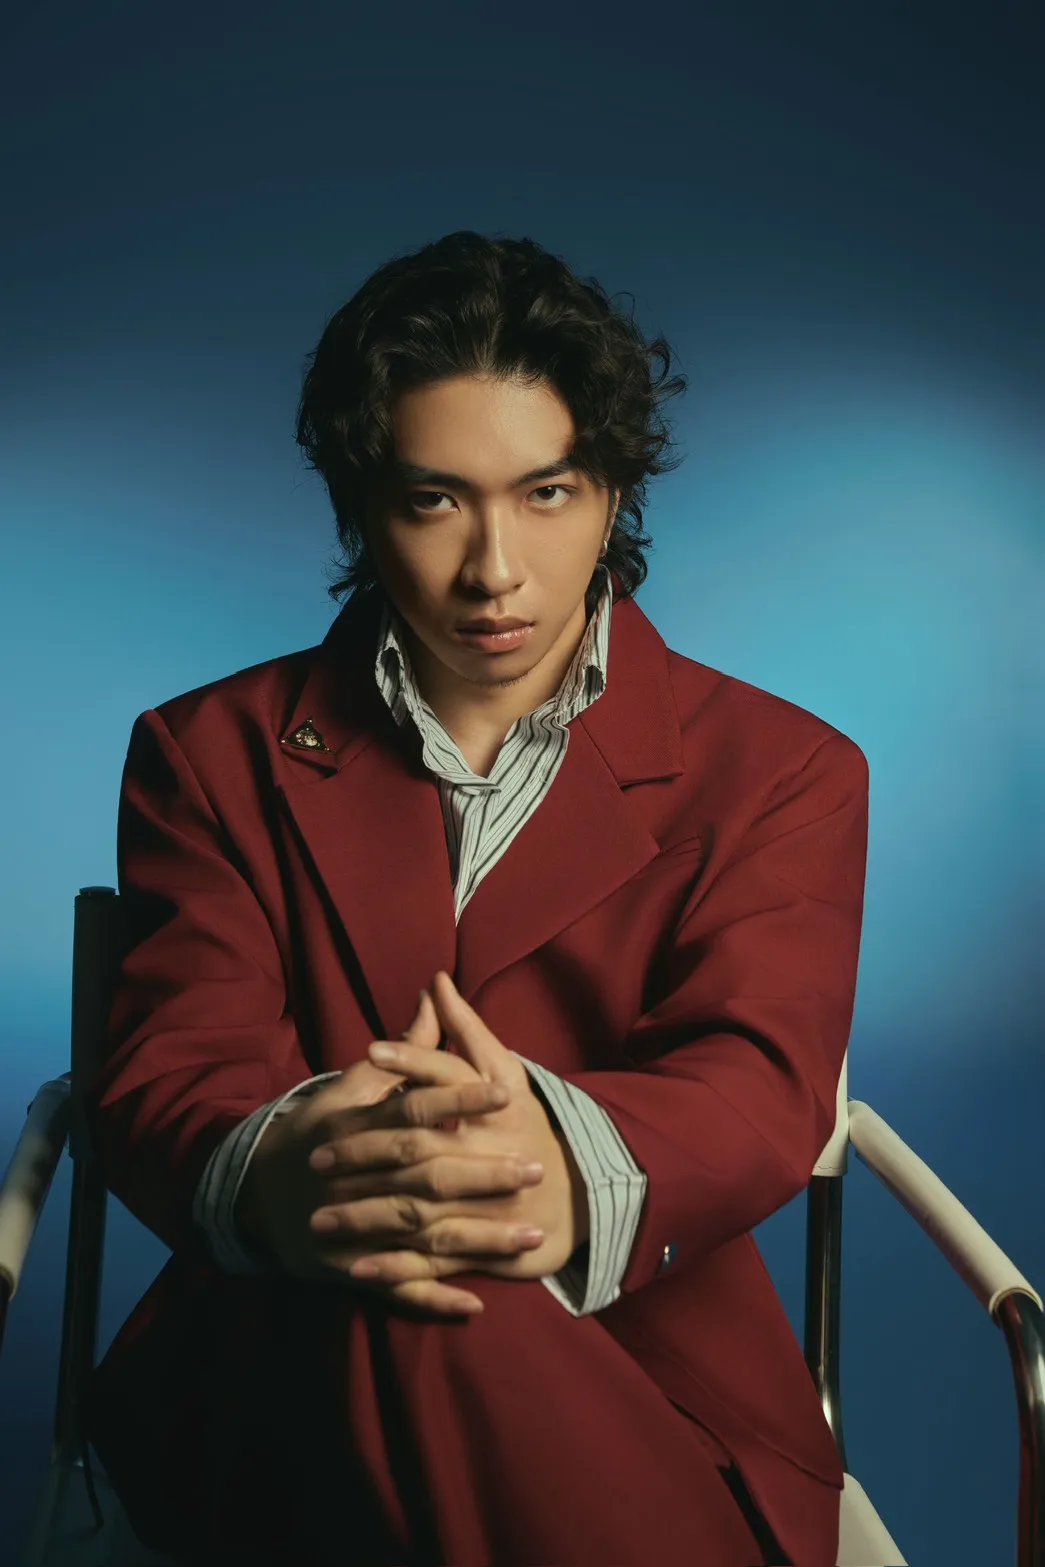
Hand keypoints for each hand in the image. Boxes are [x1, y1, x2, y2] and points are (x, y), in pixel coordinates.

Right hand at [234, 985, 549, 1316]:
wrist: (256, 1193)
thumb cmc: (318, 1131)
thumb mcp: (352, 1085)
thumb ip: (404, 1049)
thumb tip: (437, 995)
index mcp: (356, 1126)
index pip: (414, 1107)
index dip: (459, 1099)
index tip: (507, 1094)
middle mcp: (356, 1176)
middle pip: (425, 1174)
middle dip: (482, 1174)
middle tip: (535, 1170)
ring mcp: (352, 1227)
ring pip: (422, 1234)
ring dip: (478, 1239)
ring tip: (532, 1237)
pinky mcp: (350, 1268)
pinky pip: (396, 1287)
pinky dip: (433, 1299)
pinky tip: (476, 1303)